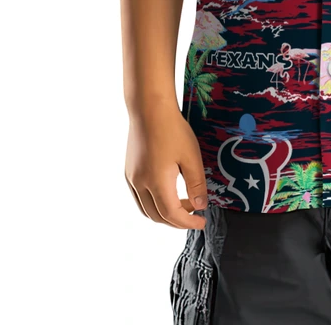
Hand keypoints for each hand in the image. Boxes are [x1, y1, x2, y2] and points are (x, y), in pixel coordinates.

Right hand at [124, 97, 208, 228]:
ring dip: (164, 213)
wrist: (149, 108)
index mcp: (157, 183)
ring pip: (146, 209)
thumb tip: (200, 205)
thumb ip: (196, 184)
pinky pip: (139, 197)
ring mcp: (132, 177)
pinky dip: (153, 203)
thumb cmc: (172, 129)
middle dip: (177, 220)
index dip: (188, 222)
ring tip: (183, 203)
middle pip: (158, 216)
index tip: (201, 222)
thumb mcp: (191, 156)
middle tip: (195, 213)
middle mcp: (140, 184)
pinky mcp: (129, 170)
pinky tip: (167, 192)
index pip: (172, 215)